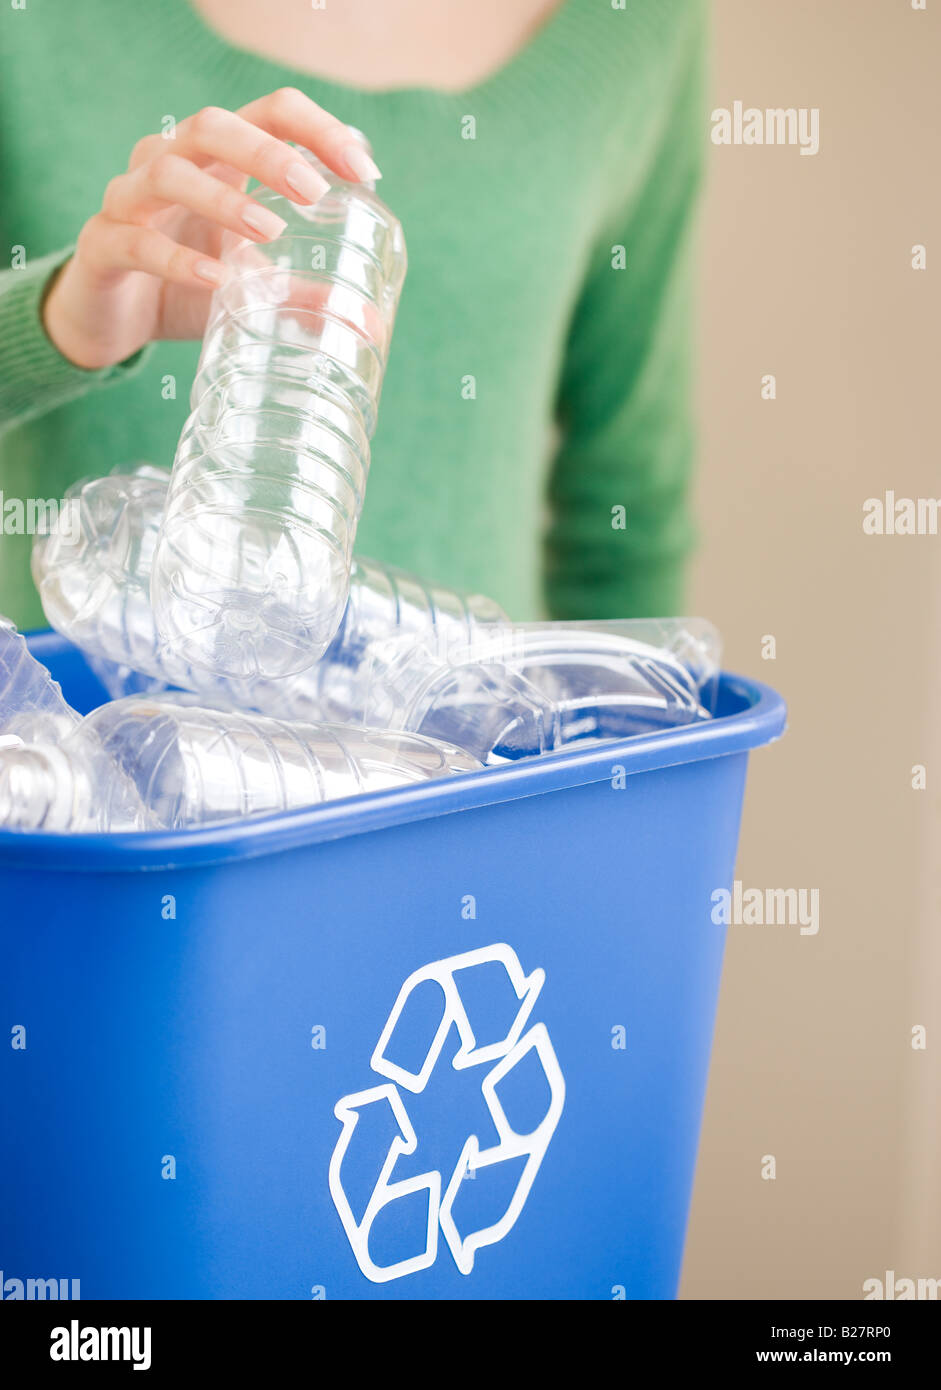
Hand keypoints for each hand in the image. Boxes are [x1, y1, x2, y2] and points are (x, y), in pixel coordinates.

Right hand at [42, 87, 380, 369]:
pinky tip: (214, 278)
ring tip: (269, 231)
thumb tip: (370, 322)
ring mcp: (130, 200)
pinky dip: (177, 259)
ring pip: (168, 172)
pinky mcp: (102, 245)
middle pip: (212, 126)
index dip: (318, 129)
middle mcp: (168, 162)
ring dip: (222, 198)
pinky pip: (136, 242)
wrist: (113, 320)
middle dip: (267, 153)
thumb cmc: (190, 287)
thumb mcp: (252, 287)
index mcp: (215, 159)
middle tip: (313, 192)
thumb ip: (303, 294)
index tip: (363, 171)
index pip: (269, 113)